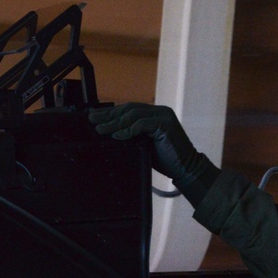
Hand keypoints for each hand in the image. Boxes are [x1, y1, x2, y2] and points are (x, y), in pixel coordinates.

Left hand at [89, 103, 212, 188]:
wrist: (185, 168)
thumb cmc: (165, 159)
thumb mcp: (144, 143)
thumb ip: (131, 135)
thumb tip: (108, 131)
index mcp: (155, 113)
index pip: (129, 109)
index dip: (111, 112)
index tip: (94, 116)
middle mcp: (160, 111)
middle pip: (129, 109)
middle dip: (109, 115)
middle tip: (92, 120)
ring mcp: (164, 116)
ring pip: (134, 115)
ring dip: (115, 123)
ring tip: (101, 130)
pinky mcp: (166, 124)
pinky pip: (142, 124)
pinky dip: (128, 130)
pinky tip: (117, 136)